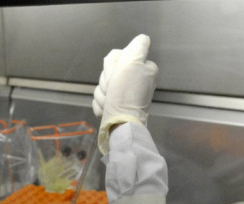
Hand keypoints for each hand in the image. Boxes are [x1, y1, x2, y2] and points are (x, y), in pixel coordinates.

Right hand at [92, 34, 158, 153]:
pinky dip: (101, 104)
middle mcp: (135, 81)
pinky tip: (107, 109)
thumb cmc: (126, 94)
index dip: (112, 66)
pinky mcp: (115, 106)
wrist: (120, 124)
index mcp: (142, 69)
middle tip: (113, 90)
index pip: (117, 56)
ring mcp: (124, 94)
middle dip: (106, 81)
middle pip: (108, 71)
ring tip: (111, 102)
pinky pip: (100, 98)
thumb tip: (143, 39)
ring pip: (102, 85)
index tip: (117, 76)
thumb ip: (138, 46)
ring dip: (103, 94)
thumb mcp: (134, 62)